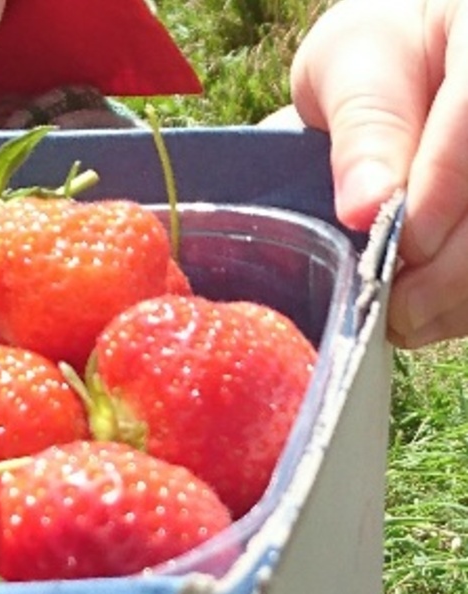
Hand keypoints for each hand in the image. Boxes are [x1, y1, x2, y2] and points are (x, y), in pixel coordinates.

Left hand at [290, 0, 467, 347]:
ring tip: (407, 320)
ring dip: (466, 291)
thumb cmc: (377, 58)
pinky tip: (434, 316)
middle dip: (456, 263)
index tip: (398, 247)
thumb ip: (365, 127)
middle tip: (395, 308)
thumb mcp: (352, 68)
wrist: (412, 66)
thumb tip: (367, 208)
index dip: (444, 190)